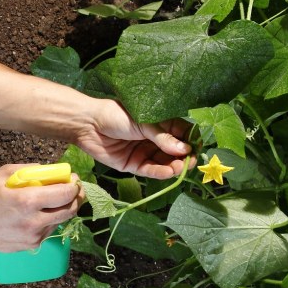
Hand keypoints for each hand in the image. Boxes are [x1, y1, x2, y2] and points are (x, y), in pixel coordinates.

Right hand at [0, 164, 83, 254]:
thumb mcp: (0, 176)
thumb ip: (27, 170)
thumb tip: (47, 169)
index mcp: (27, 201)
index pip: (65, 193)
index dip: (74, 184)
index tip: (73, 178)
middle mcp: (34, 221)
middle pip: (70, 209)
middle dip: (76, 197)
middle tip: (74, 189)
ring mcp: (35, 236)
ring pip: (61, 220)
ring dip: (62, 208)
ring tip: (52, 200)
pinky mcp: (33, 245)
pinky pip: (49, 229)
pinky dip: (50, 219)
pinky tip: (37, 213)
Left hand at [74, 99, 192, 178]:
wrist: (88, 124)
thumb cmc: (116, 115)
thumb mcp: (143, 123)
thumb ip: (162, 137)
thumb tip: (185, 149)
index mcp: (159, 125)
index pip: (181, 134)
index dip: (191, 141)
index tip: (199, 147)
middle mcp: (154, 140)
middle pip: (175, 152)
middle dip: (184, 158)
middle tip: (190, 162)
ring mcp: (144, 153)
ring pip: (164, 163)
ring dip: (174, 167)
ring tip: (180, 167)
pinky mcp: (133, 165)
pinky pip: (150, 171)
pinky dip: (160, 172)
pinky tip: (168, 172)